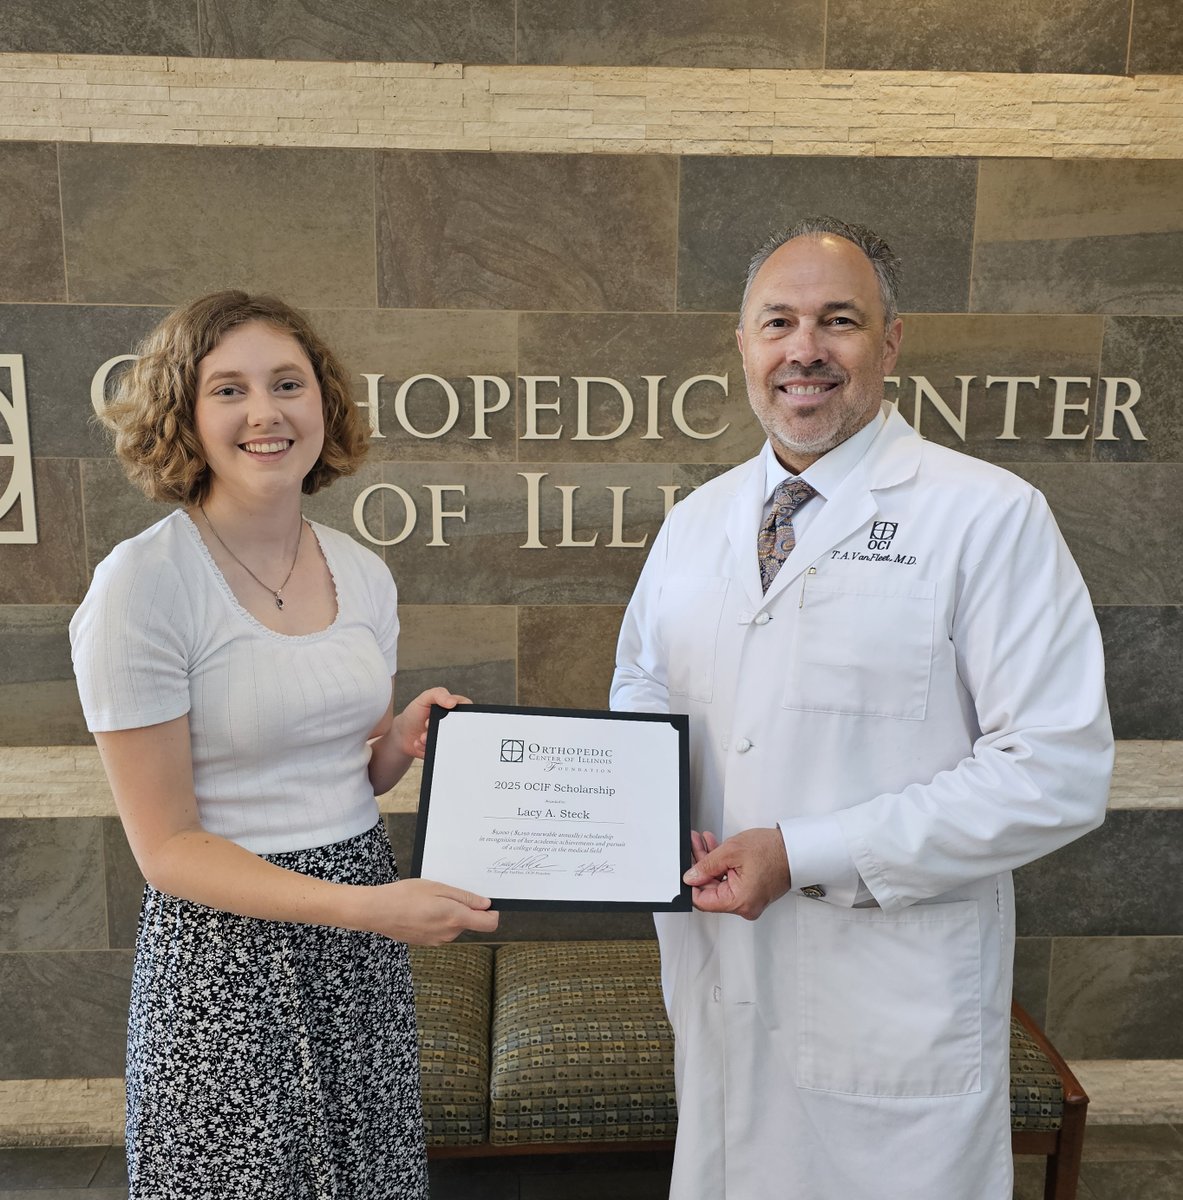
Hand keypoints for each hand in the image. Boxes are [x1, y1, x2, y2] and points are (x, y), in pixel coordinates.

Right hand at [361, 878, 498, 944]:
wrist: (378, 912)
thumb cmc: (406, 895)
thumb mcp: (438, 888)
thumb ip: (465, 898)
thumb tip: (486, 904)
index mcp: (456, 918)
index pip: (489, 924)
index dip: (492, 913)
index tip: (486, 902)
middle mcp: (450, 934)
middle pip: (470, 922)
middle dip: (465, 908)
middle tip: (447, 892)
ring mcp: (438, 940)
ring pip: (455, 925)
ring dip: (450, 913)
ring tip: (431, 900)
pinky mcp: (427, 942)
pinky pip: (442, 930)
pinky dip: (438, 919)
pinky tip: (422, 909)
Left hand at [393, 687, 471, 759]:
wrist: (402, 733)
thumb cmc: (415, 712)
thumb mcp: (425, 698)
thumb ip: (438, 694)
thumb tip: (453, 702)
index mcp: (454, 710)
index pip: (467, 710)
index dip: (463, 713)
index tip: (450, 716)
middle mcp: (454, 725)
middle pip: (461, 728)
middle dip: (445, 729)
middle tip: (428, 724)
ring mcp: (448, 738)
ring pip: (451, 743)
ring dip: (433, 739)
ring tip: (422, 737)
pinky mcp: (441, 751)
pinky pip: (440, 752)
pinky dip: (426, 747)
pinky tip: (418, 742)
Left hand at [683, 827, 790, 920]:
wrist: (796, 849)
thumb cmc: (773, 851)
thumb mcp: (732, 852)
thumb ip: (707, 865)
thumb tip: (691, 877)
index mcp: (739, 901)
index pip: (702, 901)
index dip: (691, 883)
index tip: (686, 867)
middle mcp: (745, 907)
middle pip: (710, 890)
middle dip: (700, 865)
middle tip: (694, 844)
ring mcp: (749, 900)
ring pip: (719, 883)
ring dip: (710, 862)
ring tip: (703, 841)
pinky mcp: (752, 892)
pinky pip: (730, 881)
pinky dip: (723, 866)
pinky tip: (716, 849)